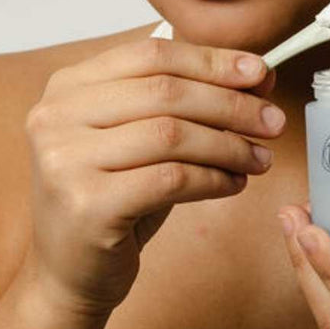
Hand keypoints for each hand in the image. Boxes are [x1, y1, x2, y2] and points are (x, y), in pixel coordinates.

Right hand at [22, 37, 281, 321]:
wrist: (69, 273)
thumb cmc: (113, 199)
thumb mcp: (143, 138)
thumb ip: (186, 102)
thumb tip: (257, 77)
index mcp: (68, 86)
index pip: (151, 55)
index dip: (211, 62)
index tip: (260, 73)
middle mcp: (56, 116)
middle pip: (164, 92)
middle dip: (230, 104)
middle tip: (273, 121)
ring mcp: (65, 160)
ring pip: (171, 135)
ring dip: (228, 145)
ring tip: (260, 159)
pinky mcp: (86, 205)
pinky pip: (170, 180)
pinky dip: (213, 179)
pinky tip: (234, 184)